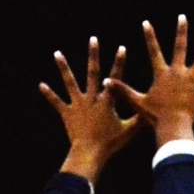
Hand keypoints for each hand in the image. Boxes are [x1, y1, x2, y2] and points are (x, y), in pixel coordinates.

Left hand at [40, 36, 141, 182]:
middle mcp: (91, 99)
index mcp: (107, 102)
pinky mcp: (67, 113)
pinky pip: (57, 102)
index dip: (119, 63)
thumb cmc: (110, 143)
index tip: (121, 48)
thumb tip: (152, 114)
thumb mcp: (128, 132)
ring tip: (57, 53)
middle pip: (92, 73)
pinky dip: (49, 94)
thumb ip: (138, 120)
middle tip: (93, 40)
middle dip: (94, 55)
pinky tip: (41, 85)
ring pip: (70, 82)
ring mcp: (78, 105)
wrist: (90, 153)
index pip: (115, 79)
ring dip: (63, 67)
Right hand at [105, 15, 193, 145]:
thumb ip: (122, 90)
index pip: (153, 51)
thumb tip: (104, 83)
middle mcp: (177, 72)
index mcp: (162, 74)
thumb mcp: (138, 102)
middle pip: (180, 47)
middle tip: (182, 17)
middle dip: (181, 31)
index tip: (146, 23)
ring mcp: (190, 78)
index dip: (149, 36)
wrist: (172, 126)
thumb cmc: (155, 117)